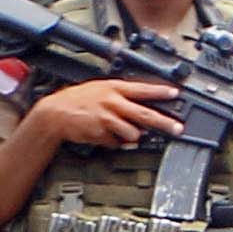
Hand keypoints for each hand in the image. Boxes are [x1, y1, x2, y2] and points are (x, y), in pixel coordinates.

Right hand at [27, 77, 184, 150]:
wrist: (54, 113)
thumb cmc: (79, 100)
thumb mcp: (101, 89)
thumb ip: (122, 97)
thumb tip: (141, 108)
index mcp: (113, 88)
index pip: (142, 89)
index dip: (160, 91)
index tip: (176, 93)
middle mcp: (112, 102)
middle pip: (144, 114)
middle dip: (164, 122)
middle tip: (178, 129)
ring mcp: (106, 119)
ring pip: (133, 132)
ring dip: (133, 136)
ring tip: (123, 131)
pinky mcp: (100, 134)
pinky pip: (117, 142)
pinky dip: (115, 141)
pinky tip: (104, 134)